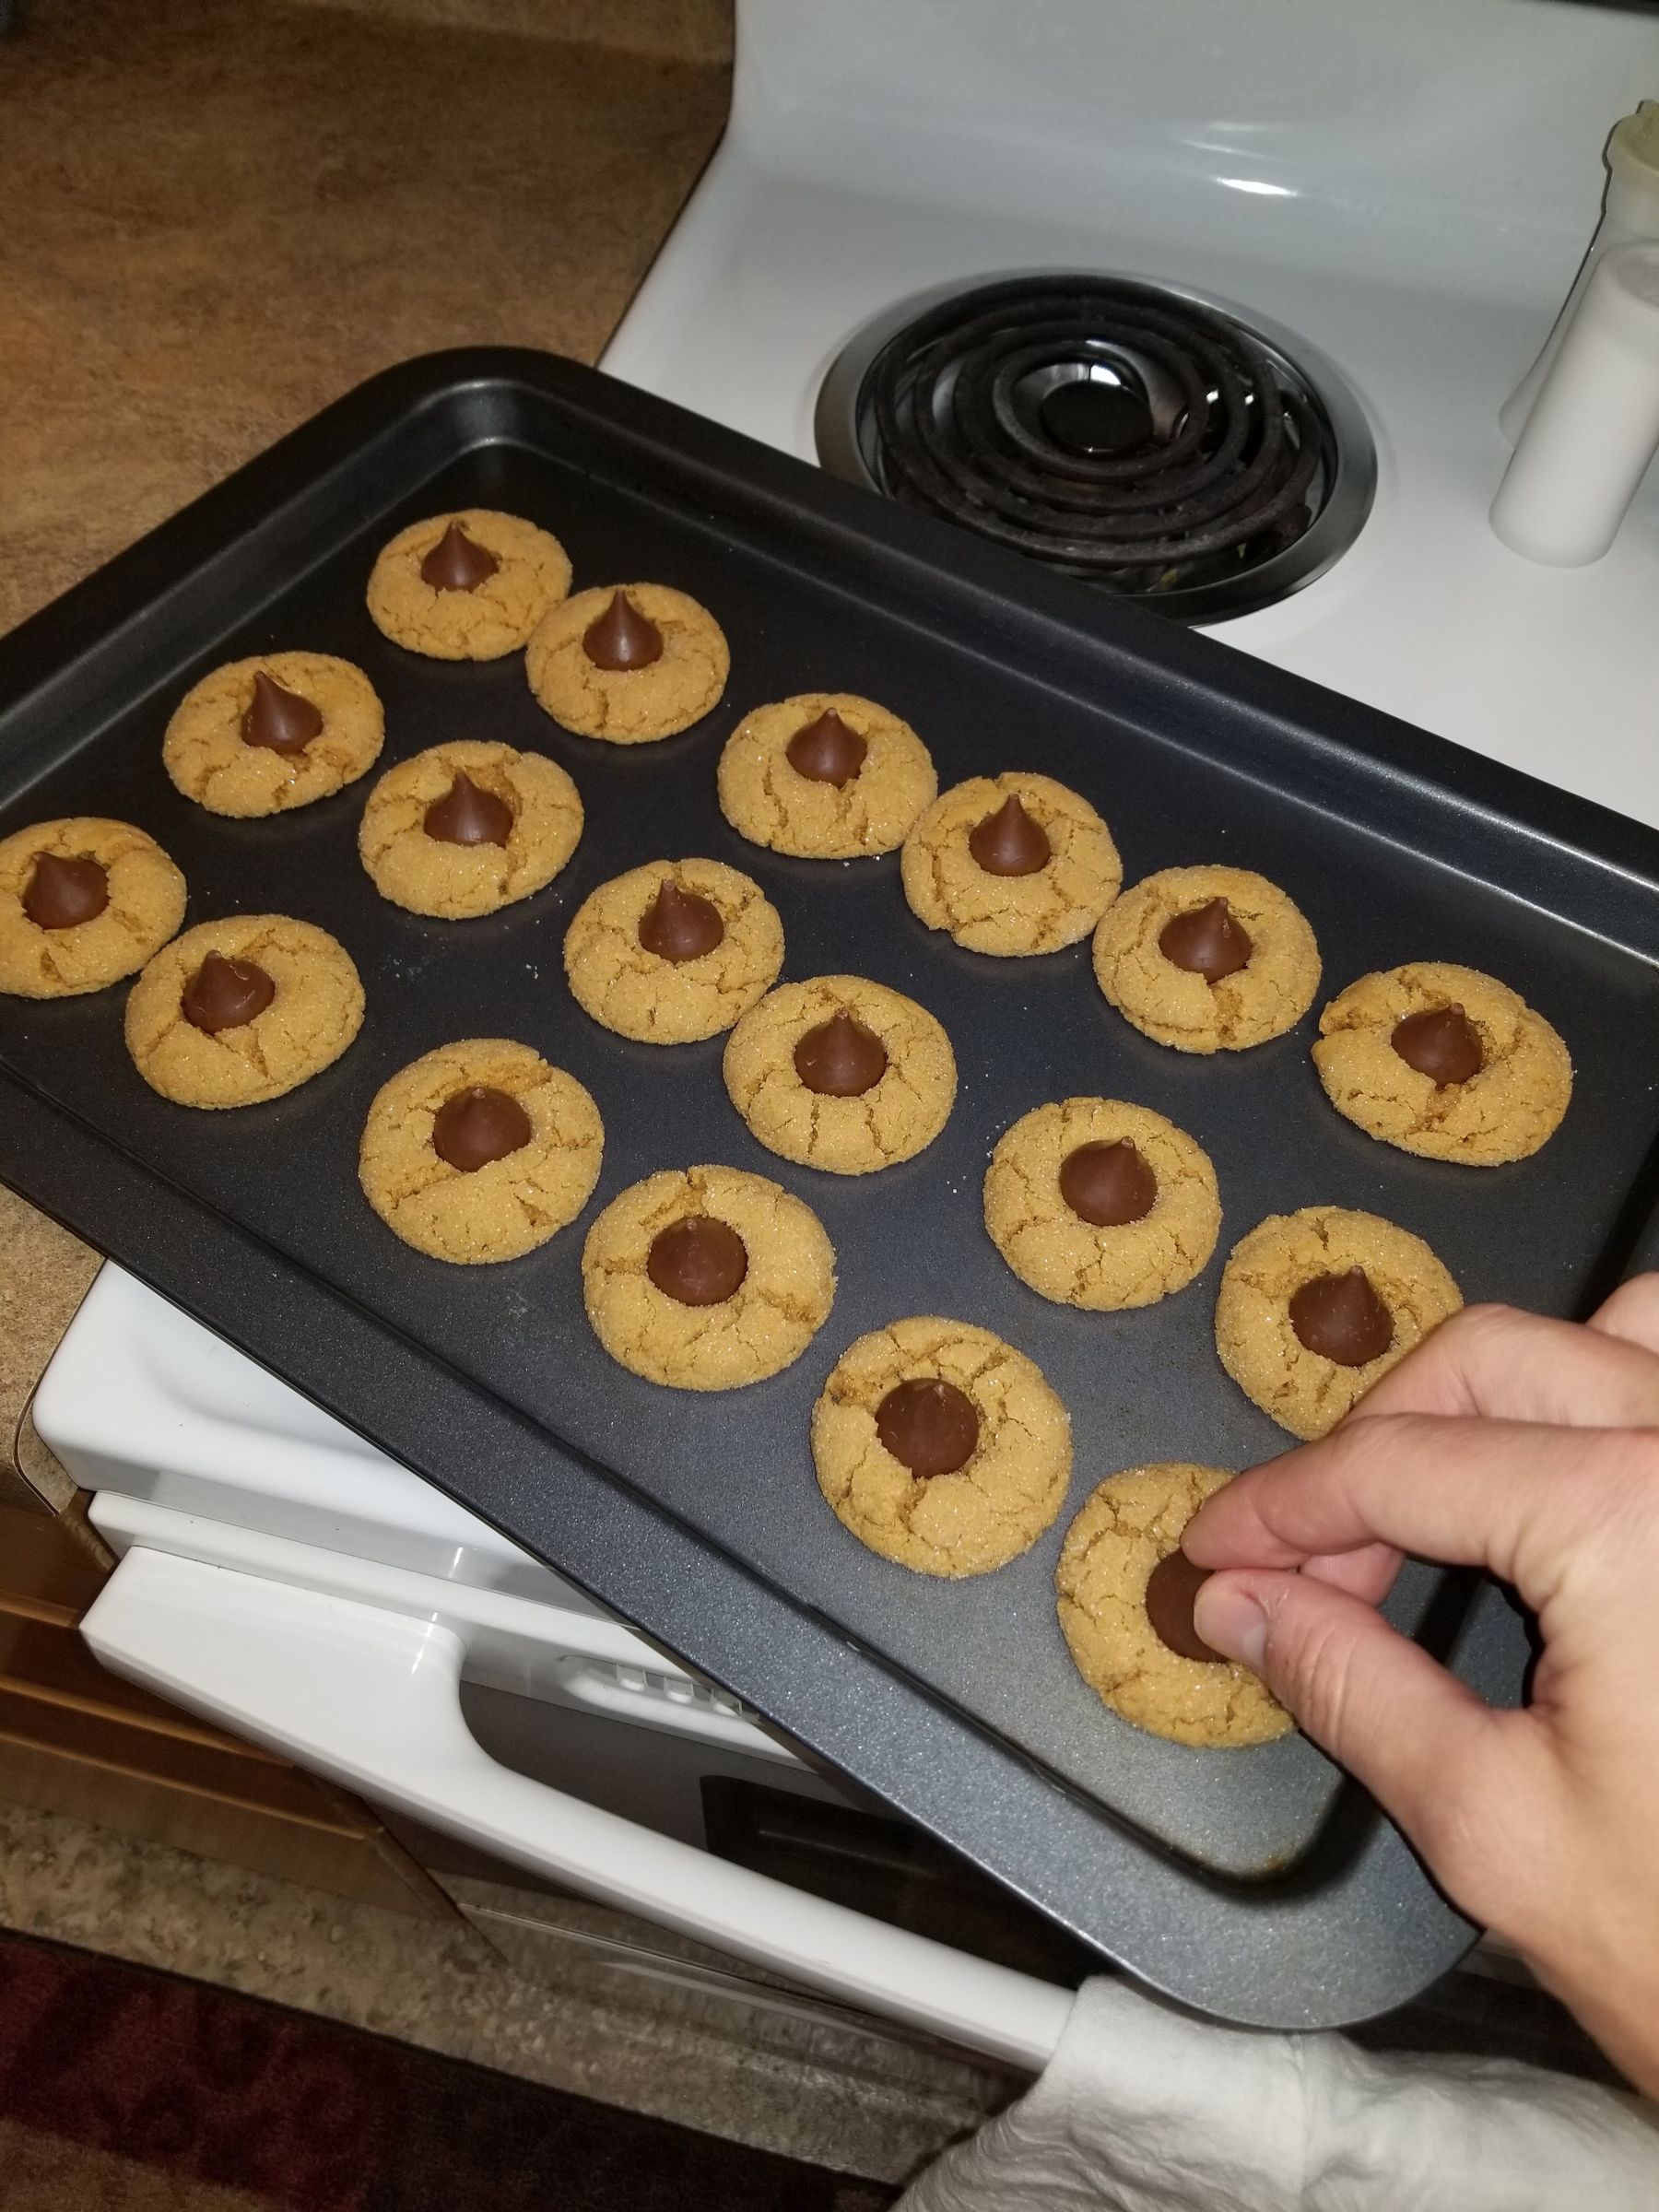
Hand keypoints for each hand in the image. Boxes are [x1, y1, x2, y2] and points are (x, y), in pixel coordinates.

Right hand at [1183, 1279, 1658, 2094]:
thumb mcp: (1495, 1825)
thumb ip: (1351, 1685)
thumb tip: (1243, 1605)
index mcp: (1630, 1521)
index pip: (1400, 1465)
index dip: (1282, 1505)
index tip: (1218, 1548)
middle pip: (1488, 1363)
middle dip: (1375, 1447)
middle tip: (1313, 1560)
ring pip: (1608, 1333)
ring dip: (1501, 1394)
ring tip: (1439, 1502)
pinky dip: (1607, 1395)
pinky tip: (1559, 1486)